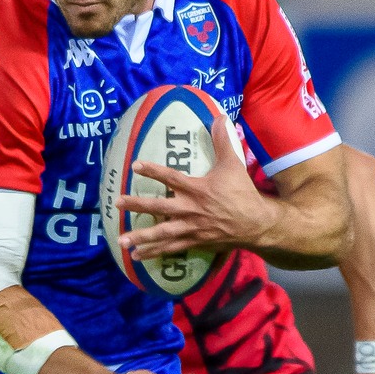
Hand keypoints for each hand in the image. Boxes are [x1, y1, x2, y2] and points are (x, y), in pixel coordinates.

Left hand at [118, 117, 274, 260]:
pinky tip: (137, 256)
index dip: (153, 171)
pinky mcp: (194, 241)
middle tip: (118, 202)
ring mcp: (191, 228)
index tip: (134, 165)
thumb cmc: (242, 193)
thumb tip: (220, 117)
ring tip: (121, 240)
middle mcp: (191, 209)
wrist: (256, 224)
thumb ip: (224, 141)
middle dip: (138, 205)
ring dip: (141, 237)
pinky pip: (171, 248)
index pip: (172, 178)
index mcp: (198, 189)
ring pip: (162, 233)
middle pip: (160, 207)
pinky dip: (154, 252)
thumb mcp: (234, 164)